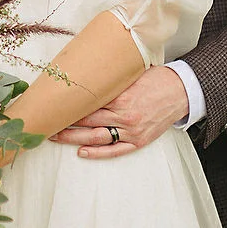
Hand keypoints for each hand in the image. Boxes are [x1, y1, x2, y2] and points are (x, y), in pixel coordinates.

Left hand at [48, 65, 188, 159]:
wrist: (180, 91)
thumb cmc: (155, 79)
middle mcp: (123, 115)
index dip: (68, 105)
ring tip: (55, 136)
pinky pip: (115, 150)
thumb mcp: (131, 75)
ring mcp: (131, 130)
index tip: (52, 104)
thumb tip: (85, 77)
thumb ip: (110, 80)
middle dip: (65, 122)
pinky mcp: (138, 141)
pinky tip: (81, 152)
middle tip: (46, 122)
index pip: (87, 103)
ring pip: (96, 137)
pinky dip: (97, 153)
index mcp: (120, 97)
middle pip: (87, 121)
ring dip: (73, 138)